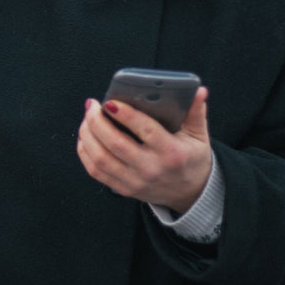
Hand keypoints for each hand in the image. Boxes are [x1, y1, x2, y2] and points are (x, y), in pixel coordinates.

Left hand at [76, 87, 211, 214]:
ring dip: (87, 135)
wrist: (191, 194)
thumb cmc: (192, 158)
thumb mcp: (199, 136)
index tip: (109, 102)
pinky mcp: (124, 189)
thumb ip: (196, 112)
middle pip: (115, 144)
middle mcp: (151, 169)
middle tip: (92, 105)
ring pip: (100, 159)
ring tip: (87, 118)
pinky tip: (86, 137)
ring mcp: (135, 181)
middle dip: (97, 121)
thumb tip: (199, 90)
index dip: (125, 115)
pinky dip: (85, 153)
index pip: (144, 130)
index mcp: (171, 153)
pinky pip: (96, 172)